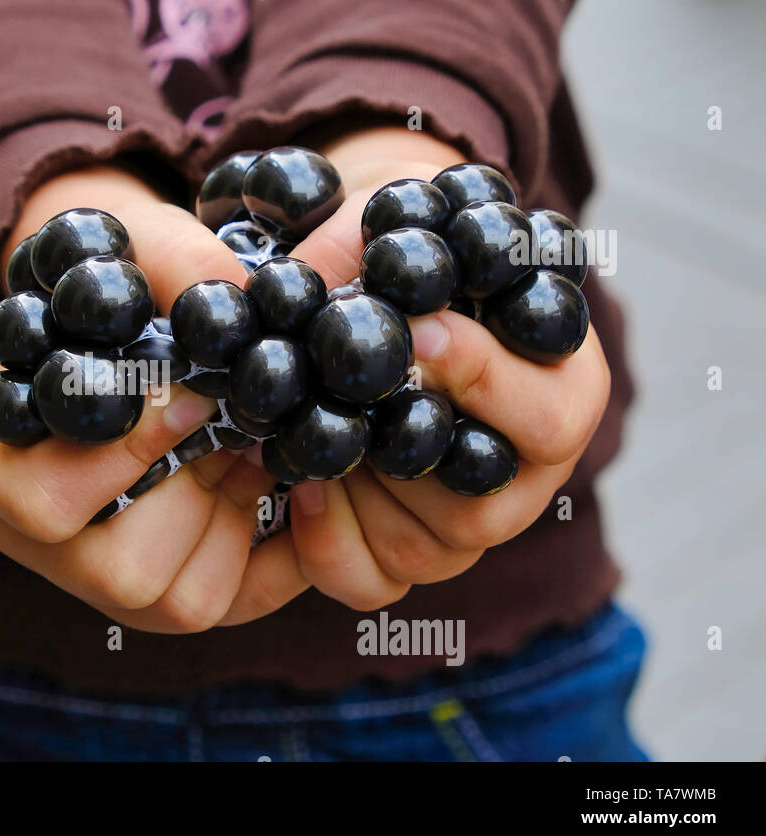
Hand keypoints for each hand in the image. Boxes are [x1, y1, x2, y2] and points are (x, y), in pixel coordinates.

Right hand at [0, 165, 279, 631]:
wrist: (124, 315)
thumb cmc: (118, 281)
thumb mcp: (136, 250)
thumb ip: (177, 263)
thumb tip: (239, 300)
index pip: (43, 501)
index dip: (132, 455)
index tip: (191, 394)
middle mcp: (23, 533)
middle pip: (117, 573)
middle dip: (194, 493)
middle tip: (230, 426)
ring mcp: (83, 574)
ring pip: (172, 600)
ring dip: (228, 518)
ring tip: (238, 445)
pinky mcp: (148, 593)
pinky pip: (222, 604)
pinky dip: (269, 553)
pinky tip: (264, 481)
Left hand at [219, 127, 611, 620]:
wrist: (360, 294)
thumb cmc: (390, 254)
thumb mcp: (388, 229)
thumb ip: (369, 251)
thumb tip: (324, 291)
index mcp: (559, 386)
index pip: (555, 414)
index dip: (485, 381)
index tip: (416, 332)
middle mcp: (523, 467)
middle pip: (486, 503)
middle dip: (399, 451)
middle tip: (344, 401)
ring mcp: (468, 519)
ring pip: (430, 550)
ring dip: (358, 494)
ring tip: (309, 435)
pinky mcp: (410, 551)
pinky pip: (376, 583)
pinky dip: (328, 545)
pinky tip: (299, 487)